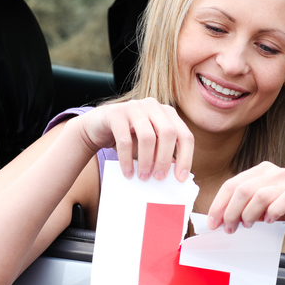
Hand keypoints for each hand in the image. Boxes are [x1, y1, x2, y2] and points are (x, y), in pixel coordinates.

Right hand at [76, 98, 193, 181]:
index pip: (185, 135)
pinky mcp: (116, 113)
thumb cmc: (129, 137)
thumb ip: (163, 154)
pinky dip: (126, 160)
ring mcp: (135, 107)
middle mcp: (154, 106)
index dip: (186, 157)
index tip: (181, 178)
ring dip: (146, 161)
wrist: (98, 126)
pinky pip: (124, 140)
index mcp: (167, 113)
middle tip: (158, 178)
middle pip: (168, 133)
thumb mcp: (150, 145)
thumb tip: (178, 174)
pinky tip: (128, 172)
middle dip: (165, 159)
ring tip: (143, 177)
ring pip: (147, 136)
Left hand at [206, 161, 284, 240]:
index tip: (212, 222)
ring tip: (248, 226)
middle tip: (229, 228)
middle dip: (230, 212)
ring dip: (248, 214)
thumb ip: (246, 208)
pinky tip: (270, 222)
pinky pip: (280, 202)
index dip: (219, 204)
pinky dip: (271, 214)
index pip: (232, 184)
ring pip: (258, 195)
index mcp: (262, 172)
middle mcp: (274, 173)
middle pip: (241, 189)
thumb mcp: (265, 208)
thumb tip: (221, 220)